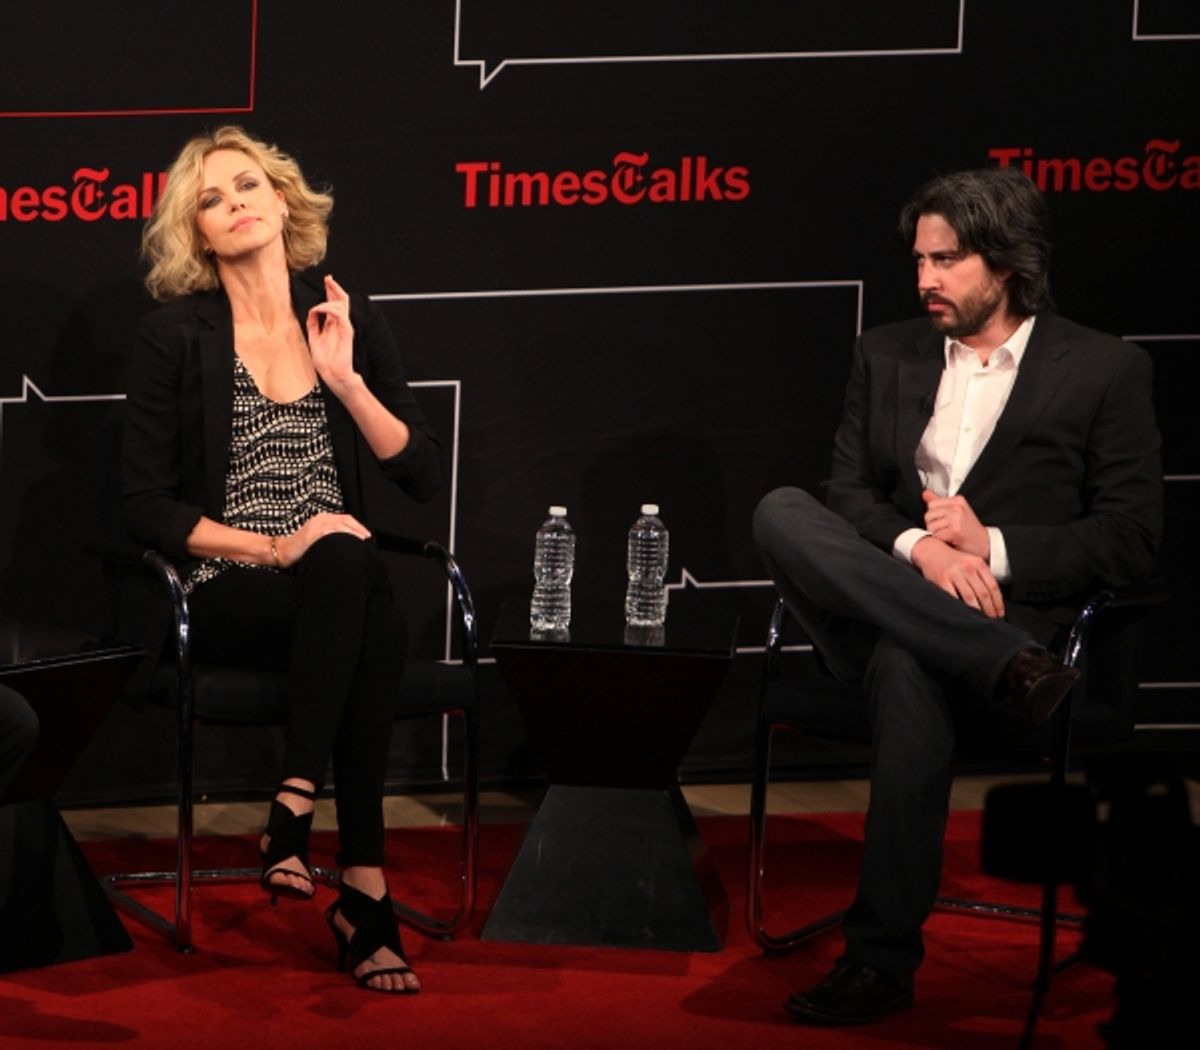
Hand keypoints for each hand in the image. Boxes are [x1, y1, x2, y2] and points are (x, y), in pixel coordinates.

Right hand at [275, 512, 370, 566]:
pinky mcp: (312, 534)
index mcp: (322, 518)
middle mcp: (320, 519)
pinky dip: (341, 537)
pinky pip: (330, 534)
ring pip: (339, 526)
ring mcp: (316, 525)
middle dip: (358, 529)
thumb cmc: (302, 548)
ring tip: (361, 542)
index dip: (357, 526)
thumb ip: (331, 535)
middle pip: (345, 520)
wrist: (283, 551)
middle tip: (367, 538)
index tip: (367, 535)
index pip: (345, 518)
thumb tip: (349, 542)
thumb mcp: (318, 537)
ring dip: (353, 533)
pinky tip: (348, 544)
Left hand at [306, 274, 357, 394]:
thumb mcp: (314, 338)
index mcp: (333, 326)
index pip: (333, 304)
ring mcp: (344, 327)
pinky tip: (321, 310)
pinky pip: (340, 315)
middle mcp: (340, 324)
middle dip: (334, 288)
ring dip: (328, 300)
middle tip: (328, 278)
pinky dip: (329, 309)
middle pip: (341, 300)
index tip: (326, 281)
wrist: (333, 374)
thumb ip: (313, 324)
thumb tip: (312, 311)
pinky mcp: (346, 331)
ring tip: (318, 306)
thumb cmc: (326, 361)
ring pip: (342, 304)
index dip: (330, 292)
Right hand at [911, 535, 1004, 617]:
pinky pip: (954, 597)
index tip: (1000, 613)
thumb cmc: (953, 560)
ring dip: (977, 611)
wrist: (931, 550)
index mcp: (978, 564)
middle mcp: (968, 568)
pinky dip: (960, 607)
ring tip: (981, 620)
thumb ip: (981, 576)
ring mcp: (955, 574)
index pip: (993, 587)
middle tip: (992, 620)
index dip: (998, 602)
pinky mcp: (942, 580)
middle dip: (990, 610)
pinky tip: (964, 614)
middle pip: (983, 593)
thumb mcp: (970, 562)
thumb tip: (993, 598)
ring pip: (970, 597)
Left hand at [922, 489, 989, 559]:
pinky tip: (949, 540)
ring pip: (930, 527)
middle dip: (933, 525)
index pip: (931, 504)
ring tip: (947, 534)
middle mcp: (957, 507)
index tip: (944, 521)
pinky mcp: (955, 530)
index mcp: (957, 500)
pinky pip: (936, 536)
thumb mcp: (957, 511)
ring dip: (936, 534)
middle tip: (945, 529)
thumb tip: (925, 493)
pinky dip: (940, 541)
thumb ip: (940, 502)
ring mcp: (956, 518)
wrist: (984, 543)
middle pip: (928, 515)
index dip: (934, 515)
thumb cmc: (969, 529)